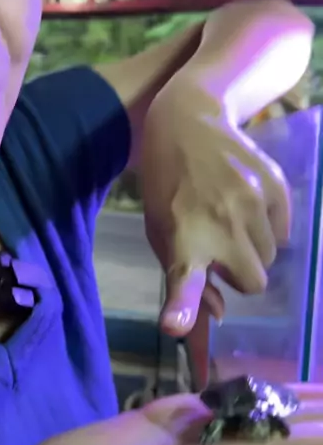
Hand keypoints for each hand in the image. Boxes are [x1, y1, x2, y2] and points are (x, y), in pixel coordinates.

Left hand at [141, 82, 289, 334]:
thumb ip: (182, 276)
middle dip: (239, 272)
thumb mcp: (159, 232)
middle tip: (219, 249)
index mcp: (182, 237)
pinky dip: (269, 227)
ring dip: (253, 247)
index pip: (184, 279)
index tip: (175, 323)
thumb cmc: (167, 187)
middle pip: (254, 282)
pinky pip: (284, 231)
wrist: (188, 121)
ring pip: (271, 257)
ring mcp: (253, 202)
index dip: (183, 305)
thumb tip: (218, 313)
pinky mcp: (276, 185)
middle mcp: (220, 223)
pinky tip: (246, 202)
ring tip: (230, 219)